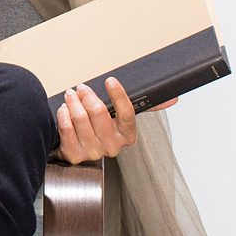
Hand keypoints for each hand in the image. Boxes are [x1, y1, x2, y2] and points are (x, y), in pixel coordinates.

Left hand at [52, 77, 178, 163]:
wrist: (73, 148)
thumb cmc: (96, 129)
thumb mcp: (118, 117)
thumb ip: (144, 107)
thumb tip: (172, 100)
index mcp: (127, 136)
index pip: (127, 114)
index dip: (119, 95)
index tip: (110, 81)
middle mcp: (112, 147)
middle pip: (99, 113)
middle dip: (87, 95)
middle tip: (80, 88)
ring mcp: (92, 152)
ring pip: (80, 118)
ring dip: (73, 102)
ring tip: (70, 96)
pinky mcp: (74, 155)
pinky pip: (67, 128)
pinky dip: (63, 114)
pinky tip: (64, 109)